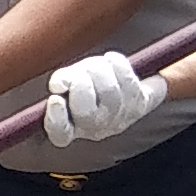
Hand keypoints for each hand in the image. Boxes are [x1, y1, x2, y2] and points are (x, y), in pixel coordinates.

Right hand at [41, 51, 160, 146]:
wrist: (124, 91)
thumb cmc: (88, 87)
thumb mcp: (66, 85)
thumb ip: (59, 83)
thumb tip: (60, 84)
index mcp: (71, 128)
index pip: (59, 133)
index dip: (56, 118)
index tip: (55, 99)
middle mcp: (96, 129)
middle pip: (86, 109)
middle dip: (79, 81)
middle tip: (78, 73)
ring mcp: (120, 118)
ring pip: (108, 89)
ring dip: (98, 68)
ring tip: (95, 65)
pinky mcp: (140, 103)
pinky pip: (126, 78)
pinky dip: (116, 63)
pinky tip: (111, 61)